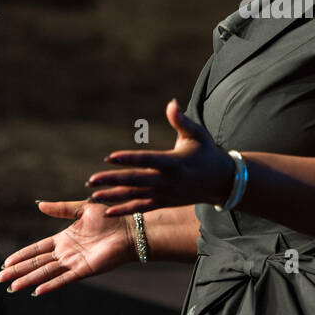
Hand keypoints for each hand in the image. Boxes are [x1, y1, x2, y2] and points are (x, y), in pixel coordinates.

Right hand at [0, 199, 135, 295]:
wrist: (130, 229)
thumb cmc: (110, 218)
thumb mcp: (82, 209)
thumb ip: (61, 209)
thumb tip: (39, 205)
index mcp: (64, 239)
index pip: (37, 249)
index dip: (21, 256)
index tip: (5, 263)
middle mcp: (66, 253)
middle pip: (37, 263)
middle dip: (18, 270)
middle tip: (0, 278)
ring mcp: (74, 262)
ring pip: (46, 273)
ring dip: (29, 279)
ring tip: (12, 287)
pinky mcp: (84, 270)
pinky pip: (64, 279)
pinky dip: (50, 284)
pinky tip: (37, 291)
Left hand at [88, 98, 234, 217]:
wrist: (222, 182)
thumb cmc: (208, 153)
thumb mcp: (197, 134)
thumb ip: (181, 120)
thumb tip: (171, 102)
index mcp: (174, 162)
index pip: (147, 160)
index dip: (127, 159)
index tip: (109, 158)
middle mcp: (168, 180)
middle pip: (136, 180)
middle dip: (112, 180)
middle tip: (91, 180)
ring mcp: (166, 194)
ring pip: (135, 196)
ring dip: (113, 197)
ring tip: (93, 196)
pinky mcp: (165, 203)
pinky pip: (142, 208)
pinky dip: (125, 210)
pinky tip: (108, 211)